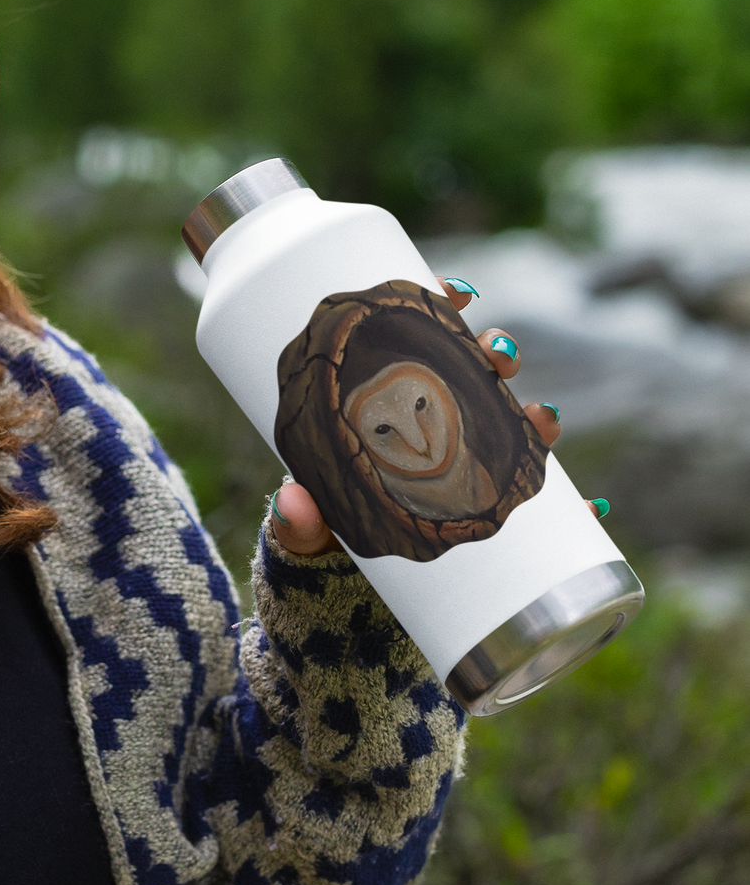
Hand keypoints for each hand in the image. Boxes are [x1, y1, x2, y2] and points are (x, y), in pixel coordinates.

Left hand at [269, 277, 577, 558]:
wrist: (346, 592)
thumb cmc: (323, 539)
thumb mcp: (308, 527)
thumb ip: (296, 521)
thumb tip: (292, 505)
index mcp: (390, 405)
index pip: (417, 340)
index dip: (439, 307)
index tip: (454, 292)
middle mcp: (438, 425)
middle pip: (476, 373)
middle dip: (499, 353)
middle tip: (499, 358)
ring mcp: (471, 467)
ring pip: (517, 426)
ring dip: (543, 416)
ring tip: (547, 422)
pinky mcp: (495, 515)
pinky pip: (543, 507)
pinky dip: (576, 507)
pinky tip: (592, 508)